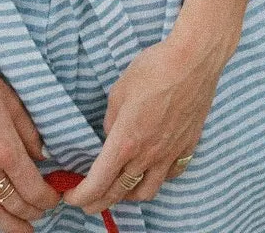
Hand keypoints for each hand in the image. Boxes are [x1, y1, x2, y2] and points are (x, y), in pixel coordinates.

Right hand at [0, 41, 57, 232]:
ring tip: (18, 230)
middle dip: (32, 214)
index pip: (33, 190)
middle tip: (42, 214)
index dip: (48, 199)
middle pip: (12, 205)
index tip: (55, 199)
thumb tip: (43, 156)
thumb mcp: (12, 100)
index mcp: (4, 149)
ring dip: (6, 223)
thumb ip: (30, 133)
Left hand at [65, 31, 223, 213]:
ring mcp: (170, 153)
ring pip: (146, 191)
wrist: (193, 60)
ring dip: (127, 195)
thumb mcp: (119, 92)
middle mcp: (148, 155)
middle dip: (98, 202)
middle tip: (87, 202)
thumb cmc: (153, 69)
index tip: (71, 196)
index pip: (98, 183)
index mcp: (126, 141)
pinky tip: (151, 170)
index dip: (81, 196)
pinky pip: (170, 175)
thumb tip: (111, 135)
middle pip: (119, 193)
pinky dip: (156, 178)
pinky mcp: (188, 146)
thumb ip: (111, 120)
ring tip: (119, 188)